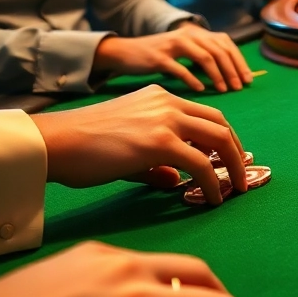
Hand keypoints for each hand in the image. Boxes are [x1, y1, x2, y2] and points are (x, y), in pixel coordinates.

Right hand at [31, 84, 248, 203]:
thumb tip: (177, 181)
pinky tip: (214, 198)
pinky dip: (214, 182)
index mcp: (160, 98)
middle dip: (236, 150)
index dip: (224, 137)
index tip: (230, 158)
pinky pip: (201, 164)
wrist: (55, 142)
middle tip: (242, 174)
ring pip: (219, 139)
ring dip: (234, 165)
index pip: (206, 113)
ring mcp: (166, 120)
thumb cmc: (82, 148)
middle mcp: (168, 103)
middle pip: (220, 123)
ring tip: (237, 188)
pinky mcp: (160, 142)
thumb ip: (155, 163)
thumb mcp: (127, 149)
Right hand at [93, 23, 250, 92]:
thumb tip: (232, 74)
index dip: (239, 61)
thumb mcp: (184, 52)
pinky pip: (180, 68)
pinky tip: (201, 90)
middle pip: (218, 50)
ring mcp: (173, 45)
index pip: (226, 44)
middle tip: (239, 87)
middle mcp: (187, 35)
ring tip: (225, 90)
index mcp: (196, 33)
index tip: (248, 79)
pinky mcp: (158, 57)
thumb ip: (204, 57)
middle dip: (232, 70)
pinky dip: (193, 79)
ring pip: (204, 56)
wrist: (125, 52)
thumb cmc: (159, 57)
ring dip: (218, 74)